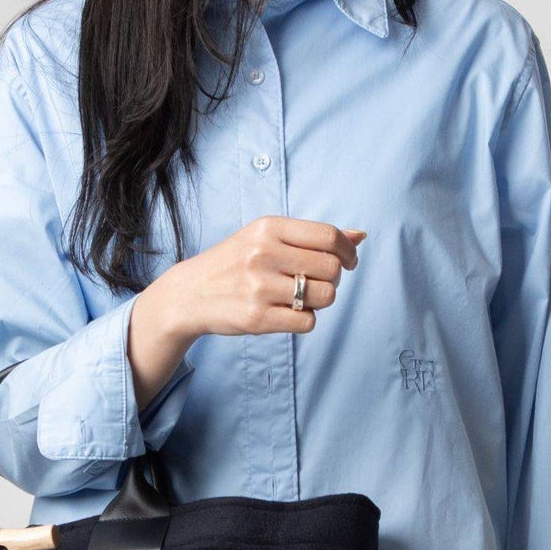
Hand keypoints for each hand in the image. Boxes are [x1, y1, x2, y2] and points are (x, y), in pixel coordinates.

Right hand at [127, 215, 365, 405]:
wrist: (190, 294)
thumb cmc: (235, 263)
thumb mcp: (266, 237)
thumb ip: (311, 237)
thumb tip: (360, 236)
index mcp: (268, 228)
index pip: (328, 236)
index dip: (347, 252)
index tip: (348, 262)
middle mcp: (264, 254)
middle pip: (331, 269)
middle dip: (332, 279)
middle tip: (316, 282)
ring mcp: (260, 287)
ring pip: (324, 297)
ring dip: (319, 300)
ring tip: (299, 297)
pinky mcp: (258, 318)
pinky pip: (307, 321)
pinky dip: (305, 319)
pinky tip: (287, 312)